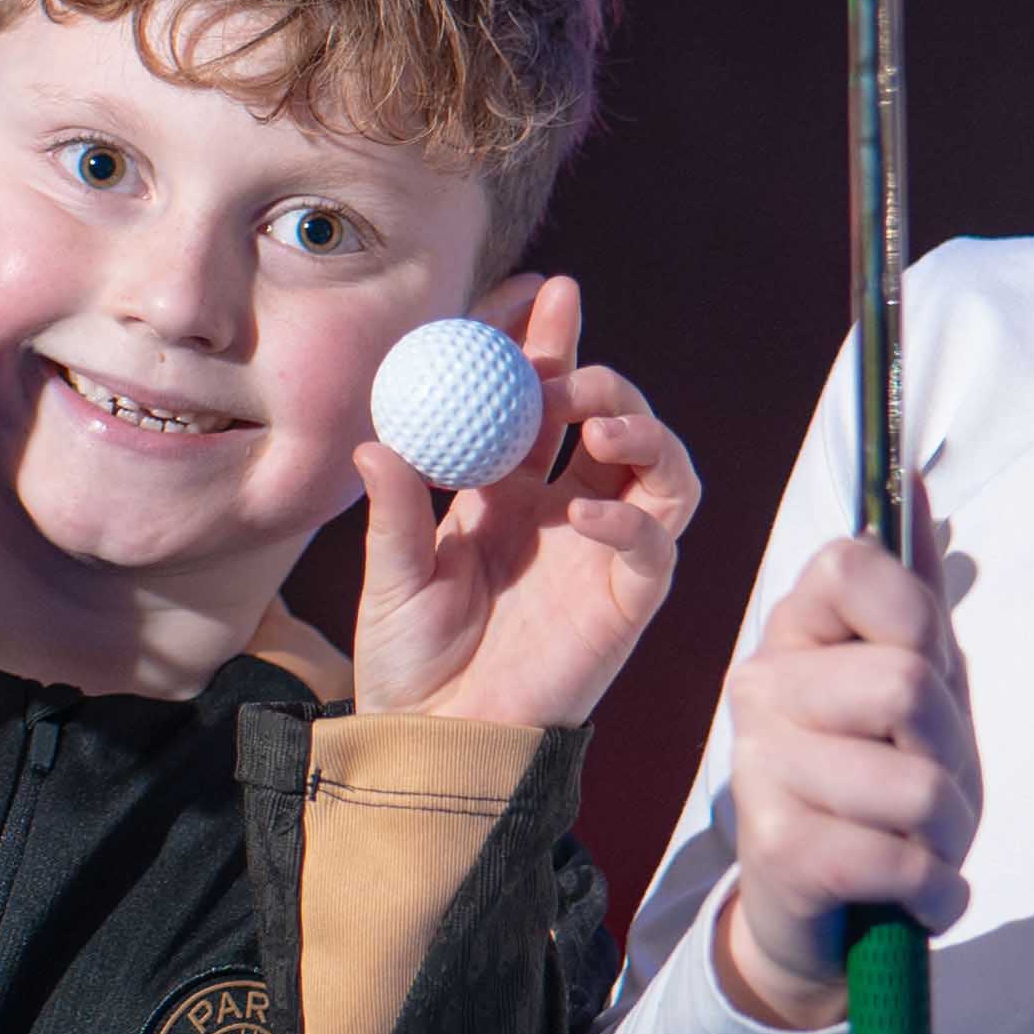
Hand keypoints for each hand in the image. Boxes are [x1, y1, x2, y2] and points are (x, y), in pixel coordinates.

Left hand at [348, 277, 703, 730]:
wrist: (434, 742)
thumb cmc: (409, 662)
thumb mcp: (391, 576)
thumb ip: (395, 512)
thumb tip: (373, 441)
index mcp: (507, 491)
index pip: (536, 400)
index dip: (545, 344)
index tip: (541, 290)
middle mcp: (565, 512)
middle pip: (610, 421)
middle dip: (600, 379)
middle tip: (569, 369)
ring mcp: (603, 555)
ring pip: (660, 473)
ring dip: (642, 433)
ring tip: (600, 421)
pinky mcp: (628, 604)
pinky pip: (654, 549)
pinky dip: (633, 521)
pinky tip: (588, 511)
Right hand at [714, 534, 973, 1030]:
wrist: (815, 915)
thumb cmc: (874, 786)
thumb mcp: (912, 682)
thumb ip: (912, 588)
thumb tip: (913, 474)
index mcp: (795, 628)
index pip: (854, 566)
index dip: (915, 623)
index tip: (921, 673)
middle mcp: (761, 684)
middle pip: (908, 683)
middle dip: (952, 752)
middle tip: (929, 784)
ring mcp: (762, 767)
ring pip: (917, 784)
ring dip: (950, 834)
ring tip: (918, 845)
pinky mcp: (777, 849)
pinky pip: (899, 858)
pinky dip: (936, 891)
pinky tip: (914, 894)